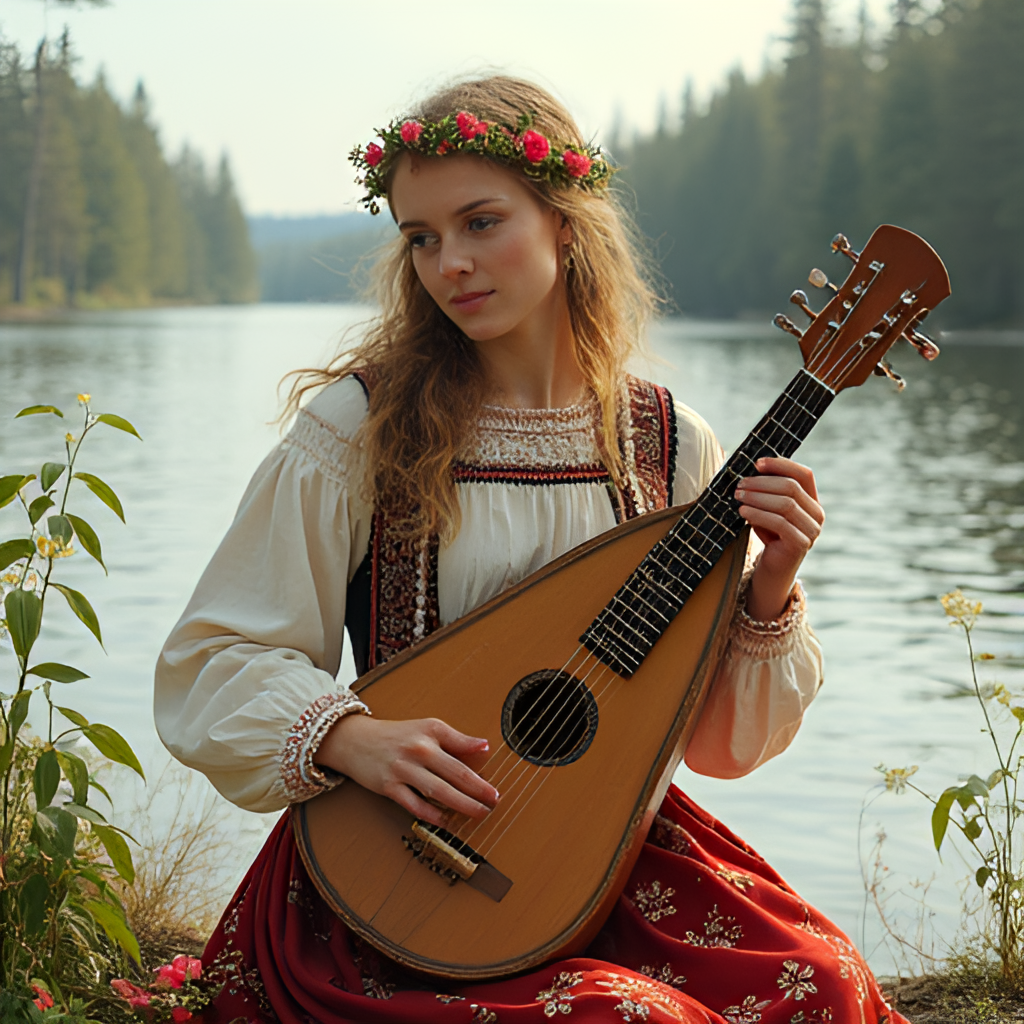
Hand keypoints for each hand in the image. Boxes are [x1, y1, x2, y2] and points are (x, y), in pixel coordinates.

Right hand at [314, 714, 498, 826]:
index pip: (463, 750)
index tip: (494, 783)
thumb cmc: (396, 736)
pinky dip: (432, 814)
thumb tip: (484, 746)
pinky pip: (415, 804)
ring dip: (462, 804)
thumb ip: (456, 739)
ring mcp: (403, 769)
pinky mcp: (389, 786)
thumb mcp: (427, 728)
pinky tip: (446, 821)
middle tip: (493, 802)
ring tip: (478, 813)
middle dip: (478, 790)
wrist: (356, 740)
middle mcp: (418, 749)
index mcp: (431, 731)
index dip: (481, 768)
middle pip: (455, 773)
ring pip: (439, 791)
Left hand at [734, 456, 823, 621]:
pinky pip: (779, 522)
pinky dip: (758, 514)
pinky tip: (742, 512)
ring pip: (786, 503)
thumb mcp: (767, 509)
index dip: (781, 464)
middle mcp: (817, 514)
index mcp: (812, 502)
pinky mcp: (800, 544)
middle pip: (792, 487)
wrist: (771, 570)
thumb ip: (766, 491)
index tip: (756, 463)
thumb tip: (748, 469)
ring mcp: (812, 530)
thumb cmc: (767, 535)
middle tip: (739, 484)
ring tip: (738, 496)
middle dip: (762, 482)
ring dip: (758, 497)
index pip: (804, 474)